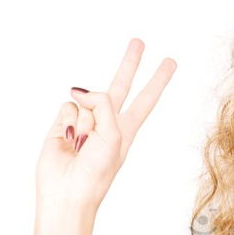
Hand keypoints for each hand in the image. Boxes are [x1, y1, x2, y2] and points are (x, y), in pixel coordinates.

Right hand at [36, 37, 176, 210]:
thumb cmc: (97, 172)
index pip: (146, 98)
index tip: (170, 62)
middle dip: (130, 63)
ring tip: (82, 145)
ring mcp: (85, 121)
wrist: (69, 192)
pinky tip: (68, 139)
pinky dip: (68, 122)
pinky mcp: (63, 122)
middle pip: (120, 85)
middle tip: (139, 42)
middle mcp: (108, 121)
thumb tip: (78, 90)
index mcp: (127, 128)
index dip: (157, 80)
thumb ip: (103, 104)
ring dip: (84, 123)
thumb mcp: (113, 136)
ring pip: (86, 100)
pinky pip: (67, 106)